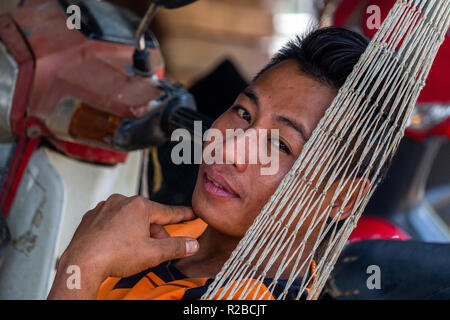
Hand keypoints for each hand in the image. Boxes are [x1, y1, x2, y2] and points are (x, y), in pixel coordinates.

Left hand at [48, 194, 198, 298]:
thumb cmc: (115, 256)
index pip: (167, 211)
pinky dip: (118, 231)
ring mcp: (104, 208)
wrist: (82, 264)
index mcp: (139, 206)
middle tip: (157, 247)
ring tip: (134, 249)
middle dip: (154, 231)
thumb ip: (176, 247)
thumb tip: (192, 244)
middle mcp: (121, 201)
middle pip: (147, 216)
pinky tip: (117, 246)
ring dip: (136, 231)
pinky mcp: (91, 217)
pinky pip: (111, 221)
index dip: (181, 215)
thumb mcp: (153, 253)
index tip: (190, 213)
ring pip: (128, 218)